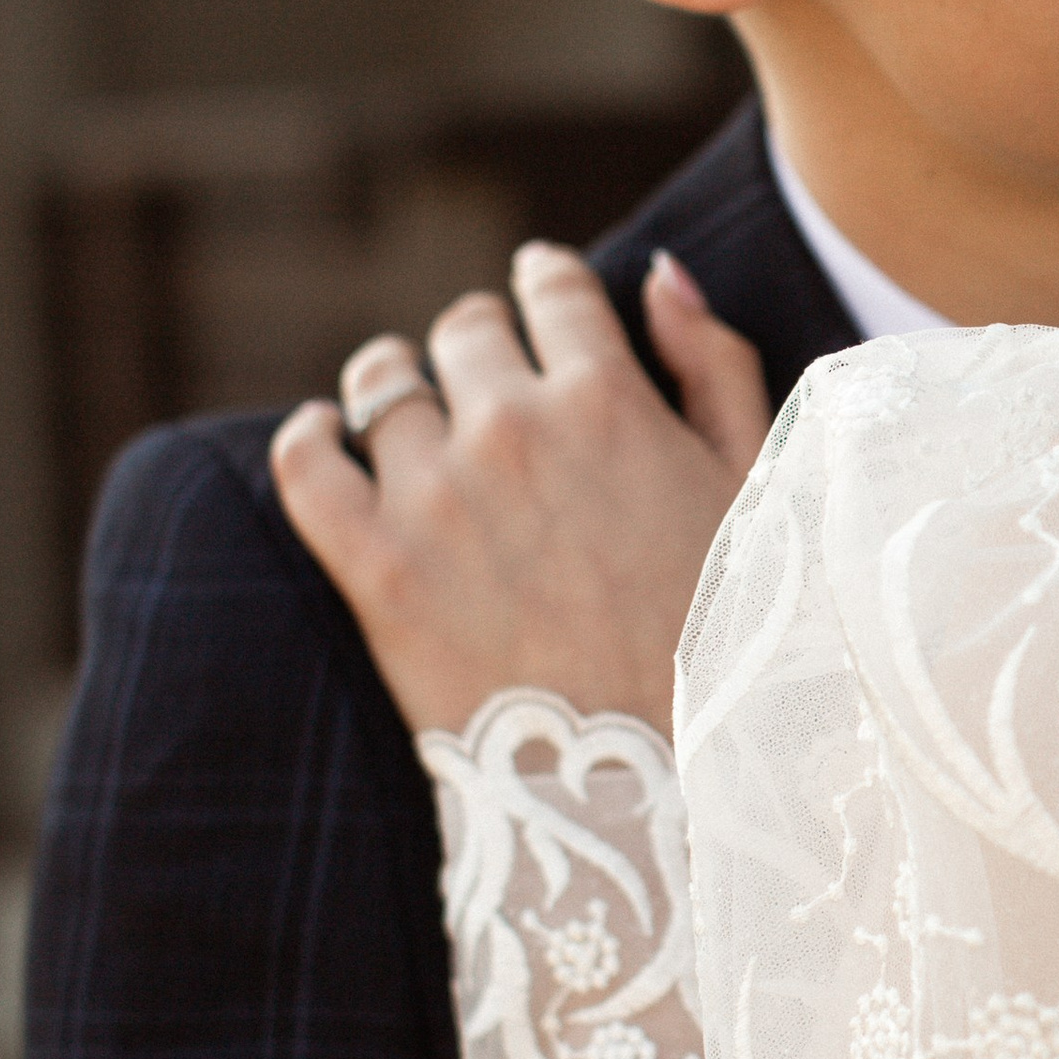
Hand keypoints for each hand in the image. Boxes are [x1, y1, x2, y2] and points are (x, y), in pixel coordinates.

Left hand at [271, 246, 770, 737]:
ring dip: (397, 386)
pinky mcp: (374, 568)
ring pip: (380, 382)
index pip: (551, 286)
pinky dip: (307, 439)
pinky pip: (304, 464)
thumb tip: (658, 273)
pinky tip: (323, 439)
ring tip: (412, 417)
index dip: (547, 283)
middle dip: (481, 344)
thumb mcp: (753, 489)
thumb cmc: (722, 640)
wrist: (652, 785)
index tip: (542, 298)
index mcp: (610, 400)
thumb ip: (715, 365)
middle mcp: (514, 429)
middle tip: (492, 386)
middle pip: (463, 330)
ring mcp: (435, 497)